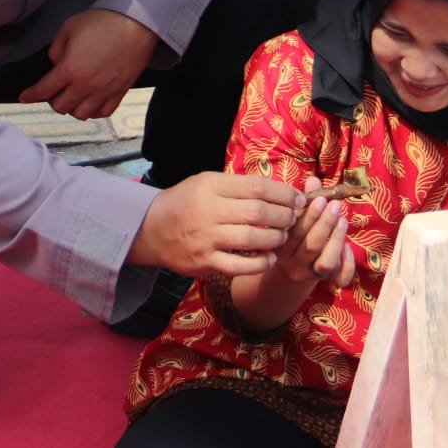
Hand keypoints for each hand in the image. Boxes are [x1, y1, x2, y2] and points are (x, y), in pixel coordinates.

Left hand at [18, 9, 158, 119]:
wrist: (136, 23)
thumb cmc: (102, 22)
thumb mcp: (68, 28)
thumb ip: (56, 49)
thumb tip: (55, 64)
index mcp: (70, 69)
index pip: (44, 89)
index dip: (31, 95)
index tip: (24, 97)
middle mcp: (85, 85)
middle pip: (61, 106)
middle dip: (53, 100)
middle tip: (54, 91)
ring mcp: (104, 91)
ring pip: (81, 114)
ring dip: (72, 108)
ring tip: (72, 97)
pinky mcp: (120, 92)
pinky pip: (103, 112)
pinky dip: (93, 111)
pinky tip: (91, 102)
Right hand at [127, 172, 305, 277]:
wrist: (150, 229)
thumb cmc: (184, 202)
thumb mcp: (205, 182)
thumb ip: (237, 186)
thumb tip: (278, 191)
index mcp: (211, 186)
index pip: (257, 187)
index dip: (283, 193)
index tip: (298, 199)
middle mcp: (208, 211)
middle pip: (258, 212)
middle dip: (284, 216)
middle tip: (293, 218)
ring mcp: (206, 238)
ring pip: (252, 238)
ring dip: (275, 238)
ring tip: (283, 236)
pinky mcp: (204, 262)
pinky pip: (239, 265)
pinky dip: (260, 263)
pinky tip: (270, 258)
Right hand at [273, 177, 357, 287]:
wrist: (293, 270)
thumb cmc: (295, 236)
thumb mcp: (295, 220)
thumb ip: (305, 201)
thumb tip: (314, 180)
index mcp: (281, 246)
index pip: (294, 232)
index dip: (308, 216)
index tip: (321, 199)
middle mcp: (293, 263)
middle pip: (310, 246)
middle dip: (325, 224)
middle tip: (335, 204)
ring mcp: (310, 274)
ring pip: (326, 263)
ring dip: (336, 240)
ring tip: (343, 220)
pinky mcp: (326, 281)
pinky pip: (340, 277)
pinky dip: (347, 263)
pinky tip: (348, 247)